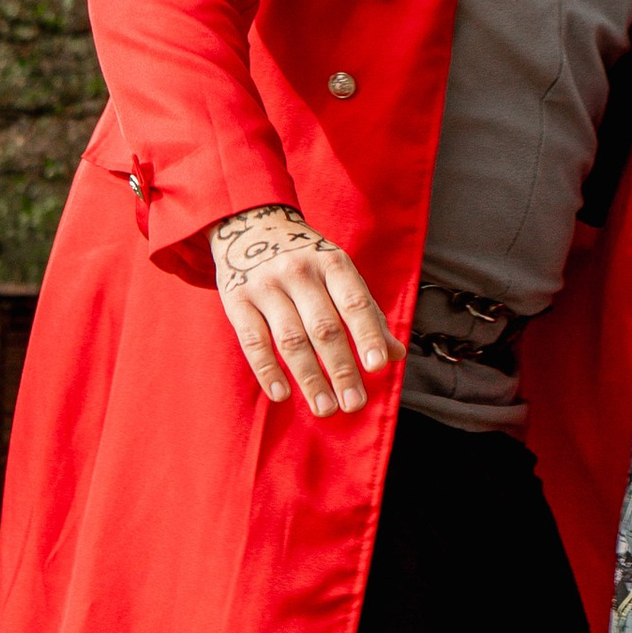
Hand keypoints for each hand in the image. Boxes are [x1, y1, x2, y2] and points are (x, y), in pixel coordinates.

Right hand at [212, 206, 395, 415]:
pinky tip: (282, 394)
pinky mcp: (236, 299)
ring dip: (309, 377)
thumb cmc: (307, 261)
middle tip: (353, 403)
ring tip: (325, 408)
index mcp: (332, 263)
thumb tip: (395, 354)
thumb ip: (367, 314)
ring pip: (290, 338)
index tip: (377, 367)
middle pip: (324, 327)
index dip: (367, 335)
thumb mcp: (339, 275)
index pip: (354, 303)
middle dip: (341, 369)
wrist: (250, 225)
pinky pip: (253, 340)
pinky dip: (267, 370)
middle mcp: (299, 271)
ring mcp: (265, 285)